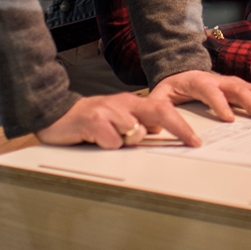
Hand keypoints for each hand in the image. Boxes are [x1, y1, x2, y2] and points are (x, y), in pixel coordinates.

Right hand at [35, 92, 196, 147]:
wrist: (55, 115)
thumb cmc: (88, 121)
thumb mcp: (117, 120)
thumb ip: (137, 123)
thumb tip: (156, 131)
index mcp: (130, 103)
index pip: (163, 110)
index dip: (182, 125)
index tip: (195, 140)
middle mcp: (123, 103)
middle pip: (160, 112)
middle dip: (180, 128)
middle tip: (191, 142)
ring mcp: (109, 111)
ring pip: (136, 132)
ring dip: (129, 141)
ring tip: (110, 139)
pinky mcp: (93, 121)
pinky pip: (113, 141)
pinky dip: (109, 146)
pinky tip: (95, 139)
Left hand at [151, 69, 250, 122]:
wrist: (178, 70)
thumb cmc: (170, 87)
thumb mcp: (158, 97)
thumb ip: (158, 109)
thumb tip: (155, 126)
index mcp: (197, 82)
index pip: (210, 92)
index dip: (220, 104)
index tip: (229, 119)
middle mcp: (216, 80)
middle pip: (236, 88)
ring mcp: (227, 81)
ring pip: (248, 88)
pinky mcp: (234, 85)